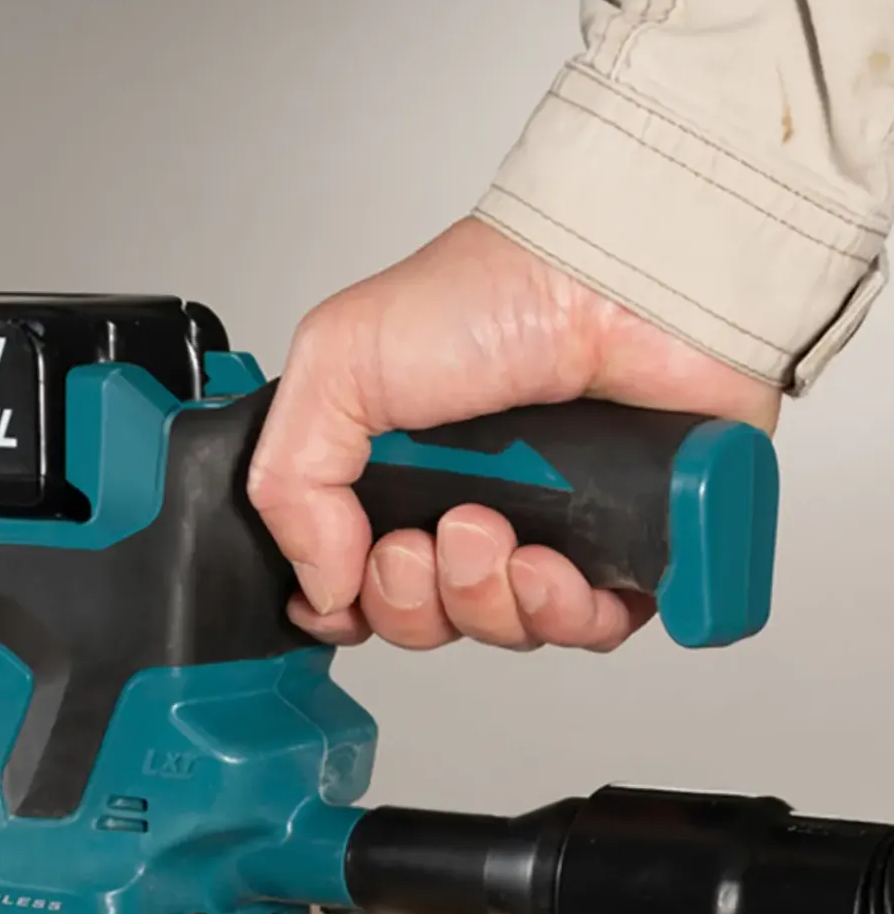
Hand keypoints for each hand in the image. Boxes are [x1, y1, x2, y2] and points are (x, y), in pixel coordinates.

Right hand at [248, 217, 781, 650]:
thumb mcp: (335, 363)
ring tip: (492, 532)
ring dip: (484, 600)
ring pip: (500, 632)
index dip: (345, 606)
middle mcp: (467, 507)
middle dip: (411, 600)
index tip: (344, 588)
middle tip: (423, 540)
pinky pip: (588, 631)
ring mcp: (547, 532)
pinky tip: (554, 565)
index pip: (354, 584)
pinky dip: (566, 614)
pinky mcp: (623, 550)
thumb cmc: (495, 296)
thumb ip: (289, 481)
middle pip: (422, 620)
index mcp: (394, 473)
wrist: (617, 281)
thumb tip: (319, 584)